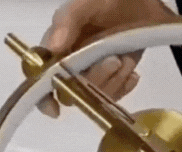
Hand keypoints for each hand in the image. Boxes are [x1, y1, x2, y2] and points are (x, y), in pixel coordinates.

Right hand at [38, 0, 175, 117]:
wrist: (141, 3)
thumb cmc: (110, 0)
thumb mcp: (87, 3)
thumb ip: (68, 20)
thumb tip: (53, 48)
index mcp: (55, 49)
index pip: (40, 79)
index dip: (43, 98)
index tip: (55, 110)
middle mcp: (69, 67)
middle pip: (71, 92)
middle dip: (94, 80)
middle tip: (115, 60)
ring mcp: (90, 76)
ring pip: (92, 98)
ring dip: (113, 81)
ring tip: (126, 58)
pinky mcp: (110, 82)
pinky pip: (111, 98)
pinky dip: (123, 87)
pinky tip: (133, 73)